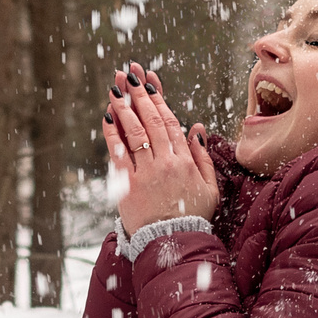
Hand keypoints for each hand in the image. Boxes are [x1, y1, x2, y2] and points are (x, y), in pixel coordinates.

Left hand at [102, 62, 219, 234]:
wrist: (173, 243)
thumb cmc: (192, 216)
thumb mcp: (209, 187)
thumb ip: (203, 156)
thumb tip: (196, 126)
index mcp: (185, 161)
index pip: (169, 121)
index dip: (158, 98)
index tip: (149, 81)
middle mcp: (165, 163)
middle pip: (150, 121)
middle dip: (139, 94)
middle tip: (129, 73)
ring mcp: (145, 174)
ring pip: (134, 133)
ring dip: (124, 107)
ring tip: (116, 87)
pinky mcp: (128, 186)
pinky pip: (119, 154)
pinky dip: (113, 134)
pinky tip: (107, 116)